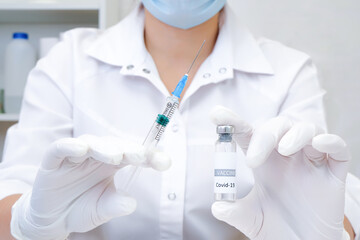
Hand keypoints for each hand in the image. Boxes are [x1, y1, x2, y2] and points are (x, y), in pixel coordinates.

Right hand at [11, 135, 169, 239]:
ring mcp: (75, 156)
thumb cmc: (80, 209)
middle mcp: (97, 155)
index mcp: (113, 164)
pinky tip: (82, 149)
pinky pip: (61, 148)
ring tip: (116, 157)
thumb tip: (131, 203)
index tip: (165, 162)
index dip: (150, 156)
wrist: (51, 218)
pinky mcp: (53, 160)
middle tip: (141, 156)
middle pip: (115, 144)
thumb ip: (115, 205)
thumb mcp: (101, 210)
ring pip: (92, 143)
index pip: (134, 154)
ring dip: (105, 147)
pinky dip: (71, 146)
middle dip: (130, 149)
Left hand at [210, 106, 349, 239]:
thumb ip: (235, 212)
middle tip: (252, 160)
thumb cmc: (277, 226)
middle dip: (264, 136)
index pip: (249, 133)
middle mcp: (286, 156)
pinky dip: (330, 141)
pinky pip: (338, 148)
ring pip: (307, 129)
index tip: (216, 115)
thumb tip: (217, 207)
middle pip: (278, 127)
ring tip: (283, 149)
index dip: (234, 122)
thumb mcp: (252, 219)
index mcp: (264, 161)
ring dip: (295, 134)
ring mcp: (311, 161)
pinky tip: (318, 144)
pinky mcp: (334, 172)